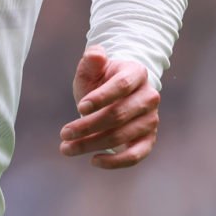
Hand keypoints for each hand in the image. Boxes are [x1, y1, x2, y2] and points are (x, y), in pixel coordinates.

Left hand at [59, 45, 159, 168]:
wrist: (115, 97)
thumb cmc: (100, 82)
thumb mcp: (92, 69)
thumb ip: (91, 60)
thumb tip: (95, 54)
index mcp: (136, 73)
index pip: (121, 86)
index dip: (101, 97)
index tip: (80, 106)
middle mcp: (149, 96)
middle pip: (118, 114)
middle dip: (88, 126)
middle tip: (64, 133)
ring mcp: (151, 119)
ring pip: (122, 136)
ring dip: (92, 144)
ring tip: (67, 148)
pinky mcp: (148, 139)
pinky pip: (135, 155)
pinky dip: (115, 162)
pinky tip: (94, 160)